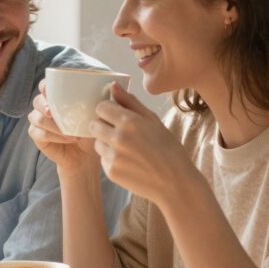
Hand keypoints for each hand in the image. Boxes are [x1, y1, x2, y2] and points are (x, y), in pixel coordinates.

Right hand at [27, 80, 99, 175]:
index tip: (50, 89)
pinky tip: (68, 139)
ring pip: (37, 118)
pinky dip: (54, 136)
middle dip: (44, 105)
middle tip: (53, 112)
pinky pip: (39, 133)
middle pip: (37, 101)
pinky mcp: (38, 137)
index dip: (45, 86)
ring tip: (70, 131)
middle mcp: (45, 108)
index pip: (45, 86)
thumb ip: (103, 99)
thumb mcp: (98, 114)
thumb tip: (114, 84)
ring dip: (53, 124)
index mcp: (56, 97)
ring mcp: (39, 122)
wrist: (86, 155)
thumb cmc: (91, 131)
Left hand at [90, 84, 197, 208]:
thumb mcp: (153, 120)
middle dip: (103, 125)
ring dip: (106, 143)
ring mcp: (113, 156)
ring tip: (126, 149)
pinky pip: (102, 159)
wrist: (174, 182)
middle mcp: (118, 138)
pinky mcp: (110, 171)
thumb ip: (131, 102)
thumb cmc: (167, 148)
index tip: (115, 115)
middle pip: (94, 124)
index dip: (107, 110)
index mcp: (129, 121)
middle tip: (119, 132)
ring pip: (97, 142)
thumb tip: (114, 86)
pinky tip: (128, 162)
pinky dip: (111, 159)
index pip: (101, 107)